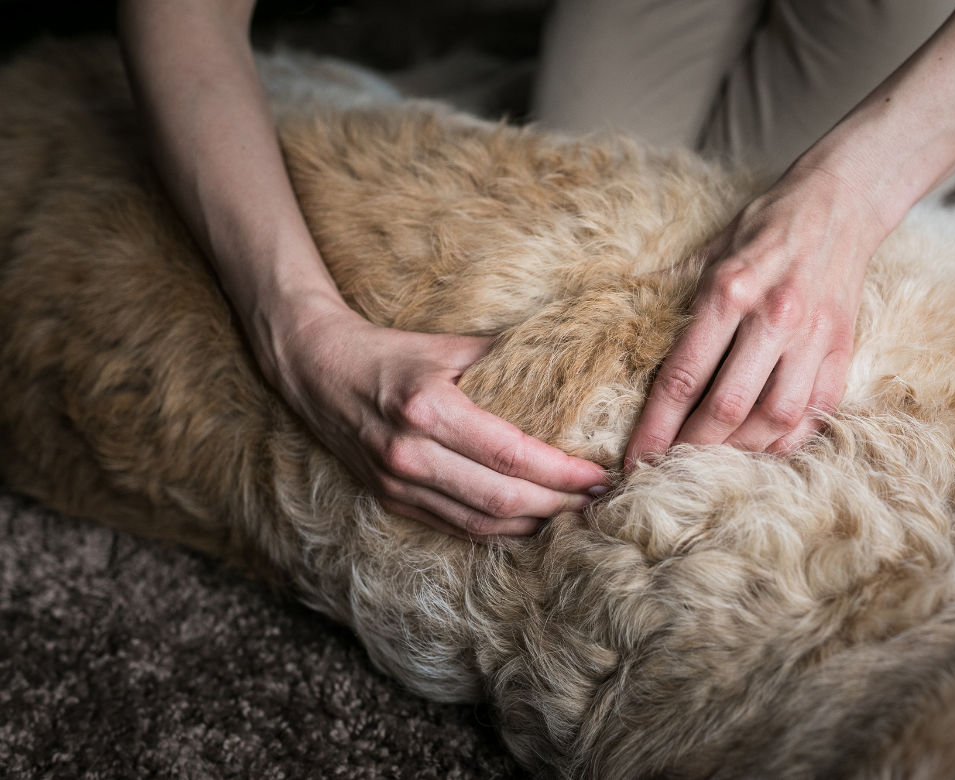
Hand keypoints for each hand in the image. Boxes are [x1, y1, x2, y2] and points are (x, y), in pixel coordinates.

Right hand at [269, 300, 608, 540]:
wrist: (315, 368)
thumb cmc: (391, 351)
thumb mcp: (447, 345)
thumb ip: (505, 359)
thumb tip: (570, 365)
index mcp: (427, 408)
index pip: (510, 453)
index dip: (561, 471)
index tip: (598, 473)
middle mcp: (409, 453)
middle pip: (501, 498)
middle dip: (559, 504)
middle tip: (598, 499)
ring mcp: (396, 483)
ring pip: (480, 524)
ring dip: (533, 524)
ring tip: (574, 514)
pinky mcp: (390, 499)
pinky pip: (455, 528)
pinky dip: (498, 532)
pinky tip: (530, 523)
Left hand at [625, 168, 883, 465]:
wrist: (841, 202)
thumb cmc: (764, 227)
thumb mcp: (708, 248)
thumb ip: (669, 292)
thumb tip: (618, 319)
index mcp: (730, 289)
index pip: (684, 375)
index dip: (656, 425)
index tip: (635, 458)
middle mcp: (774, 317)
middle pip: (727, 406)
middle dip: (691, 448)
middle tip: (666, 471)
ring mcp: (814, 337)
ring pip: (775, 418)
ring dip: (739, 450)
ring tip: (709, 463)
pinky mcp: (842, 349)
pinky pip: (814, 412)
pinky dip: (785, 441)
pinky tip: (758, 450)